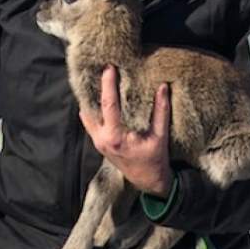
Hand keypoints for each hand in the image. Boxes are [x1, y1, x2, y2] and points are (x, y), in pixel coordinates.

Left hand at [80, 65, 172, 196]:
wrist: (147, 180)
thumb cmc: (155, 160)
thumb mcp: (160, 136)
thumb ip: (161, 111)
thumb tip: (163, 87)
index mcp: (115, 137)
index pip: (108, 105)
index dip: (107, 85)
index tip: (109, 68)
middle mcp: (101, 139)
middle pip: (92, 107)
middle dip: (95, 87)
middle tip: (99, 68)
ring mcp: (97, 141)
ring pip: (87, 114)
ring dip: (91, 97)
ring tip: (96, 78)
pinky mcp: (98, 142)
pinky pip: (89, 121)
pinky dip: (92, 108)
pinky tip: (97, 95)